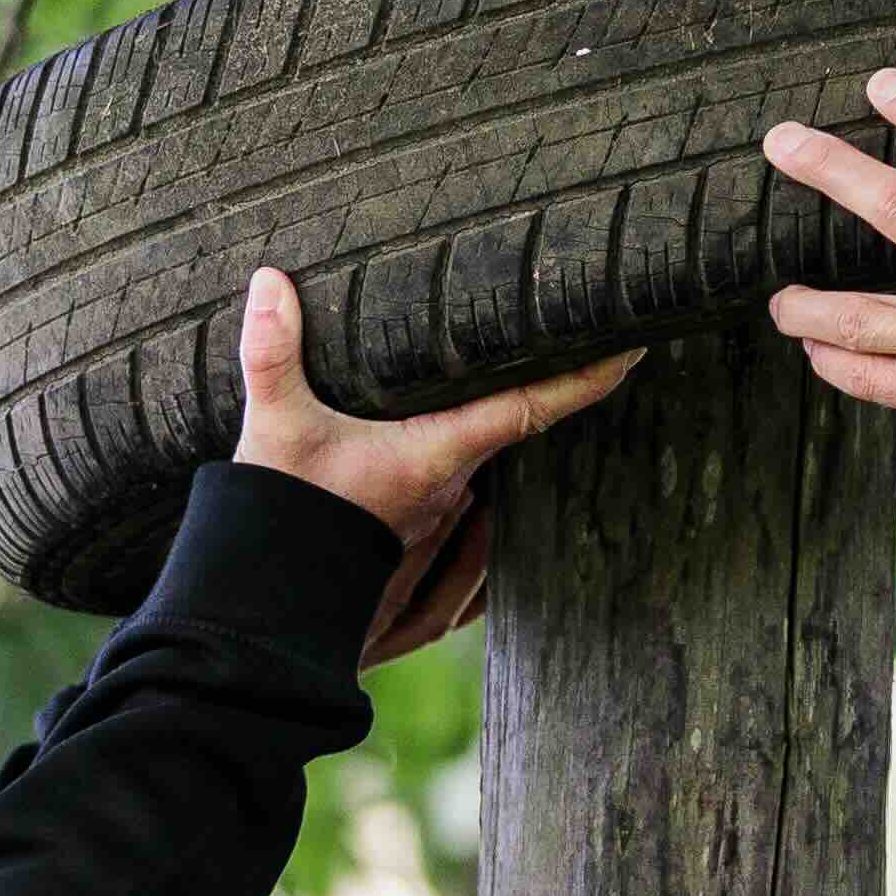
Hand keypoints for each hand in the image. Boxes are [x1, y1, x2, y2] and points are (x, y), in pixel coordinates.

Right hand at [227, 267, 638, 663]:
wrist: (265, 616)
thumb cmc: (278, 521)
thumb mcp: (273, 429)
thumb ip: (271, 352)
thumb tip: (269, 279)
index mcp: (435, 456)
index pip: (530, 407)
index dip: (586, 377)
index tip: (630, 349)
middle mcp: (450, 500)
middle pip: (516, 441)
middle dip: (547, 404)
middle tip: (582, 361)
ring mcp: (436, 543)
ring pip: (497, 502)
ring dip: (515, 472)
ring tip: (539, 430)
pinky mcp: (412, 583)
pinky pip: (469, 568)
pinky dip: (487, 548)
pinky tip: (493, 538)